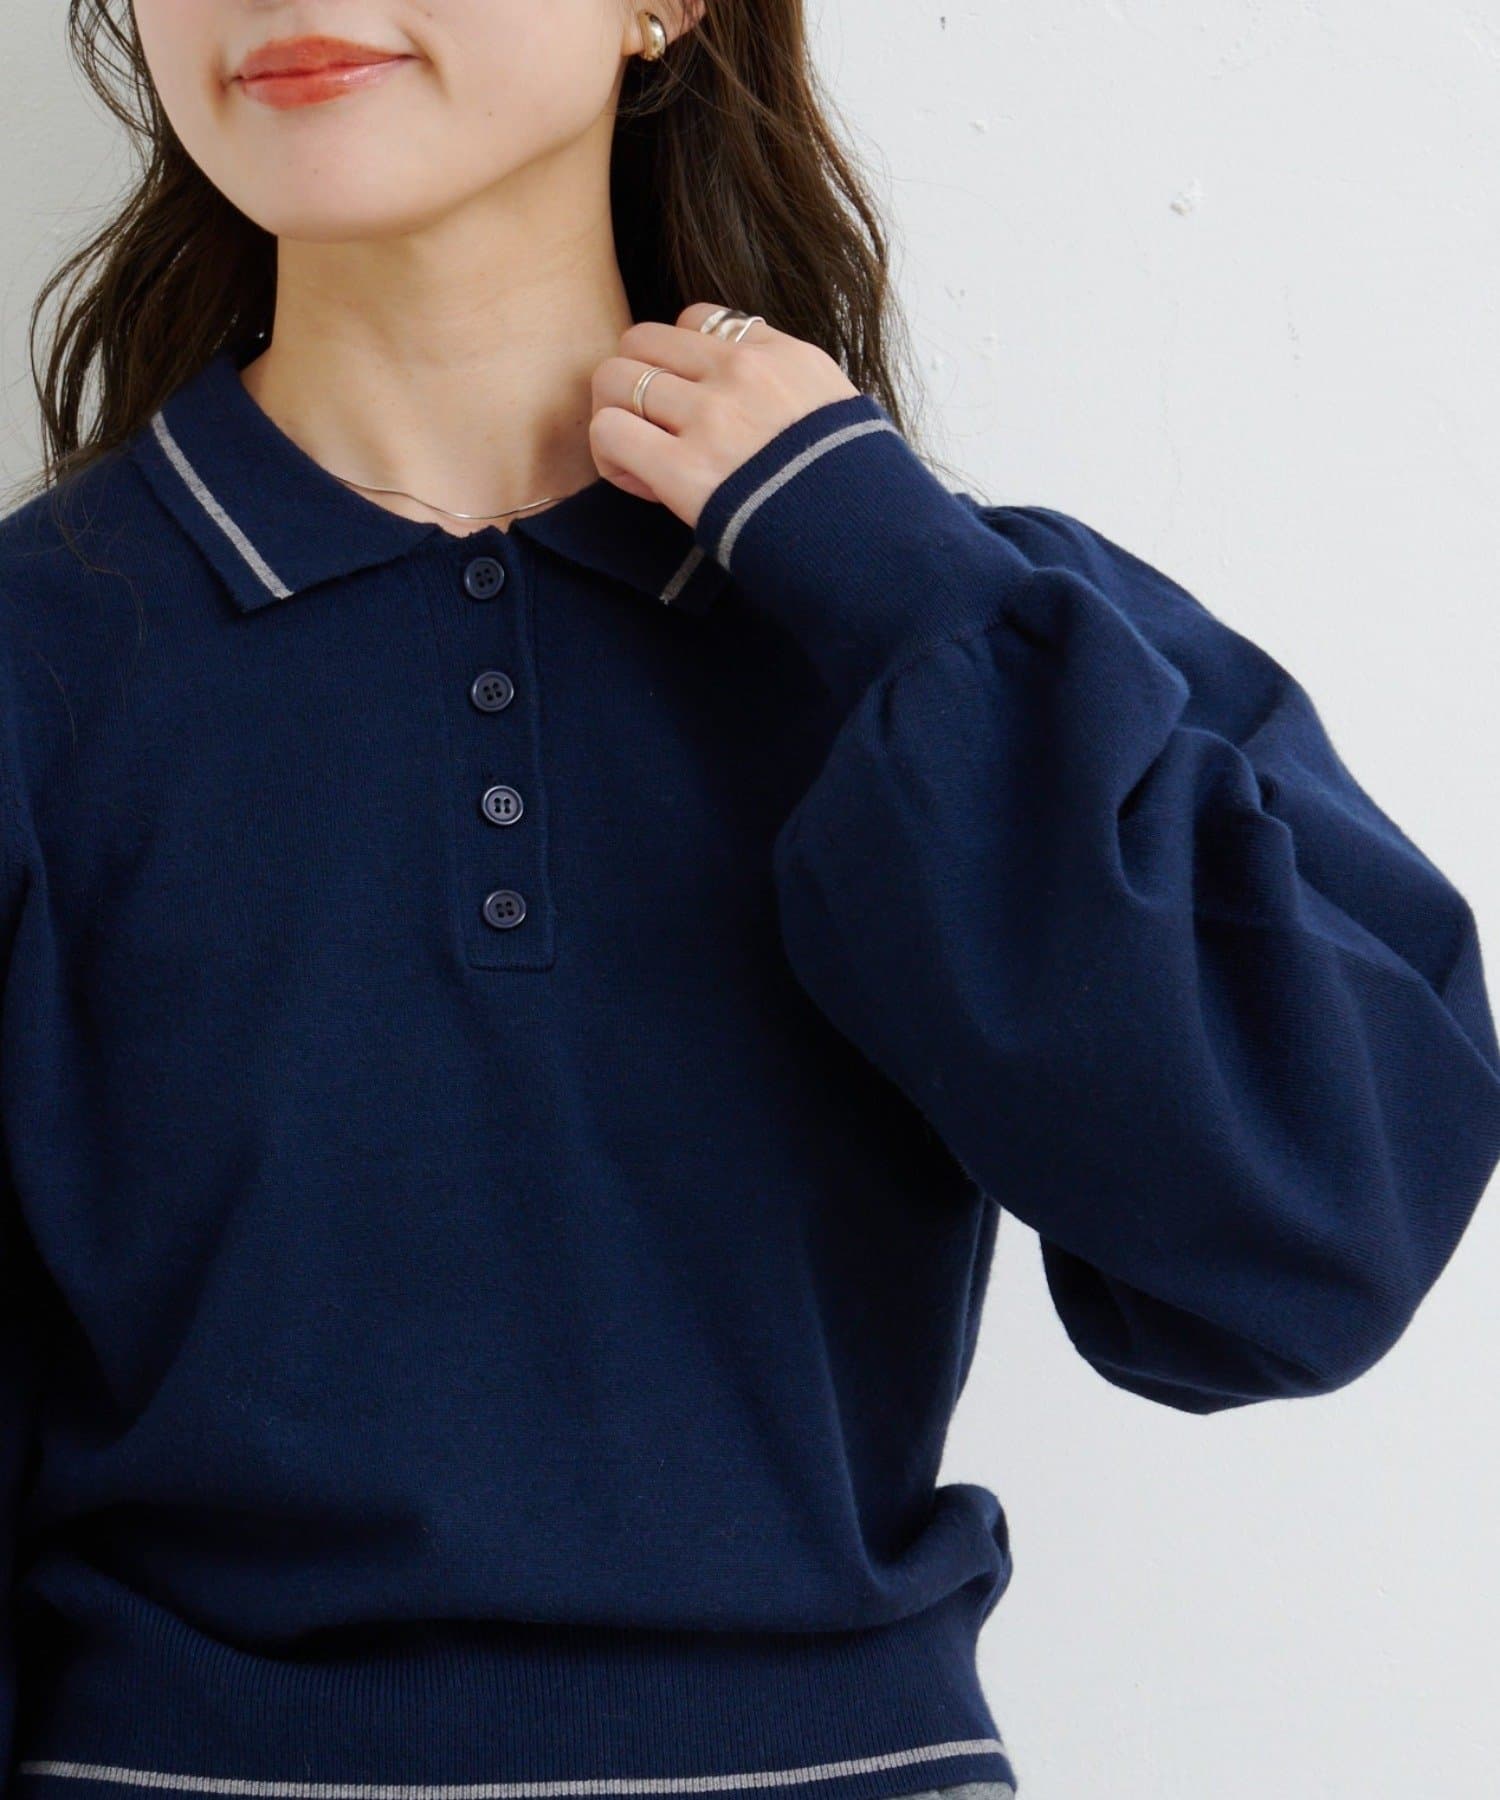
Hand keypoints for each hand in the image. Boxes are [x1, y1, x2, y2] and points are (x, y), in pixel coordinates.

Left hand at [588, 301, 859, 530]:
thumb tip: (759, 396)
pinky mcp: (684, 469)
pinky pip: (609, 430)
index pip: (696, 319)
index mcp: (781, 356)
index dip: (680, 362)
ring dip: (615, 418)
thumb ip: (791, 391)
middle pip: (641, 339)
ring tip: (640, 458)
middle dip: (634, 382)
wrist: (871, 548)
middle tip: (650, 430)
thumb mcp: (838, 415)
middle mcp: (742, 374)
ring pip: (614, 379)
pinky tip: (639, 482)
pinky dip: (610, 456)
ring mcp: (711, 418)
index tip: (693, 407)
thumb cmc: (856, 497)